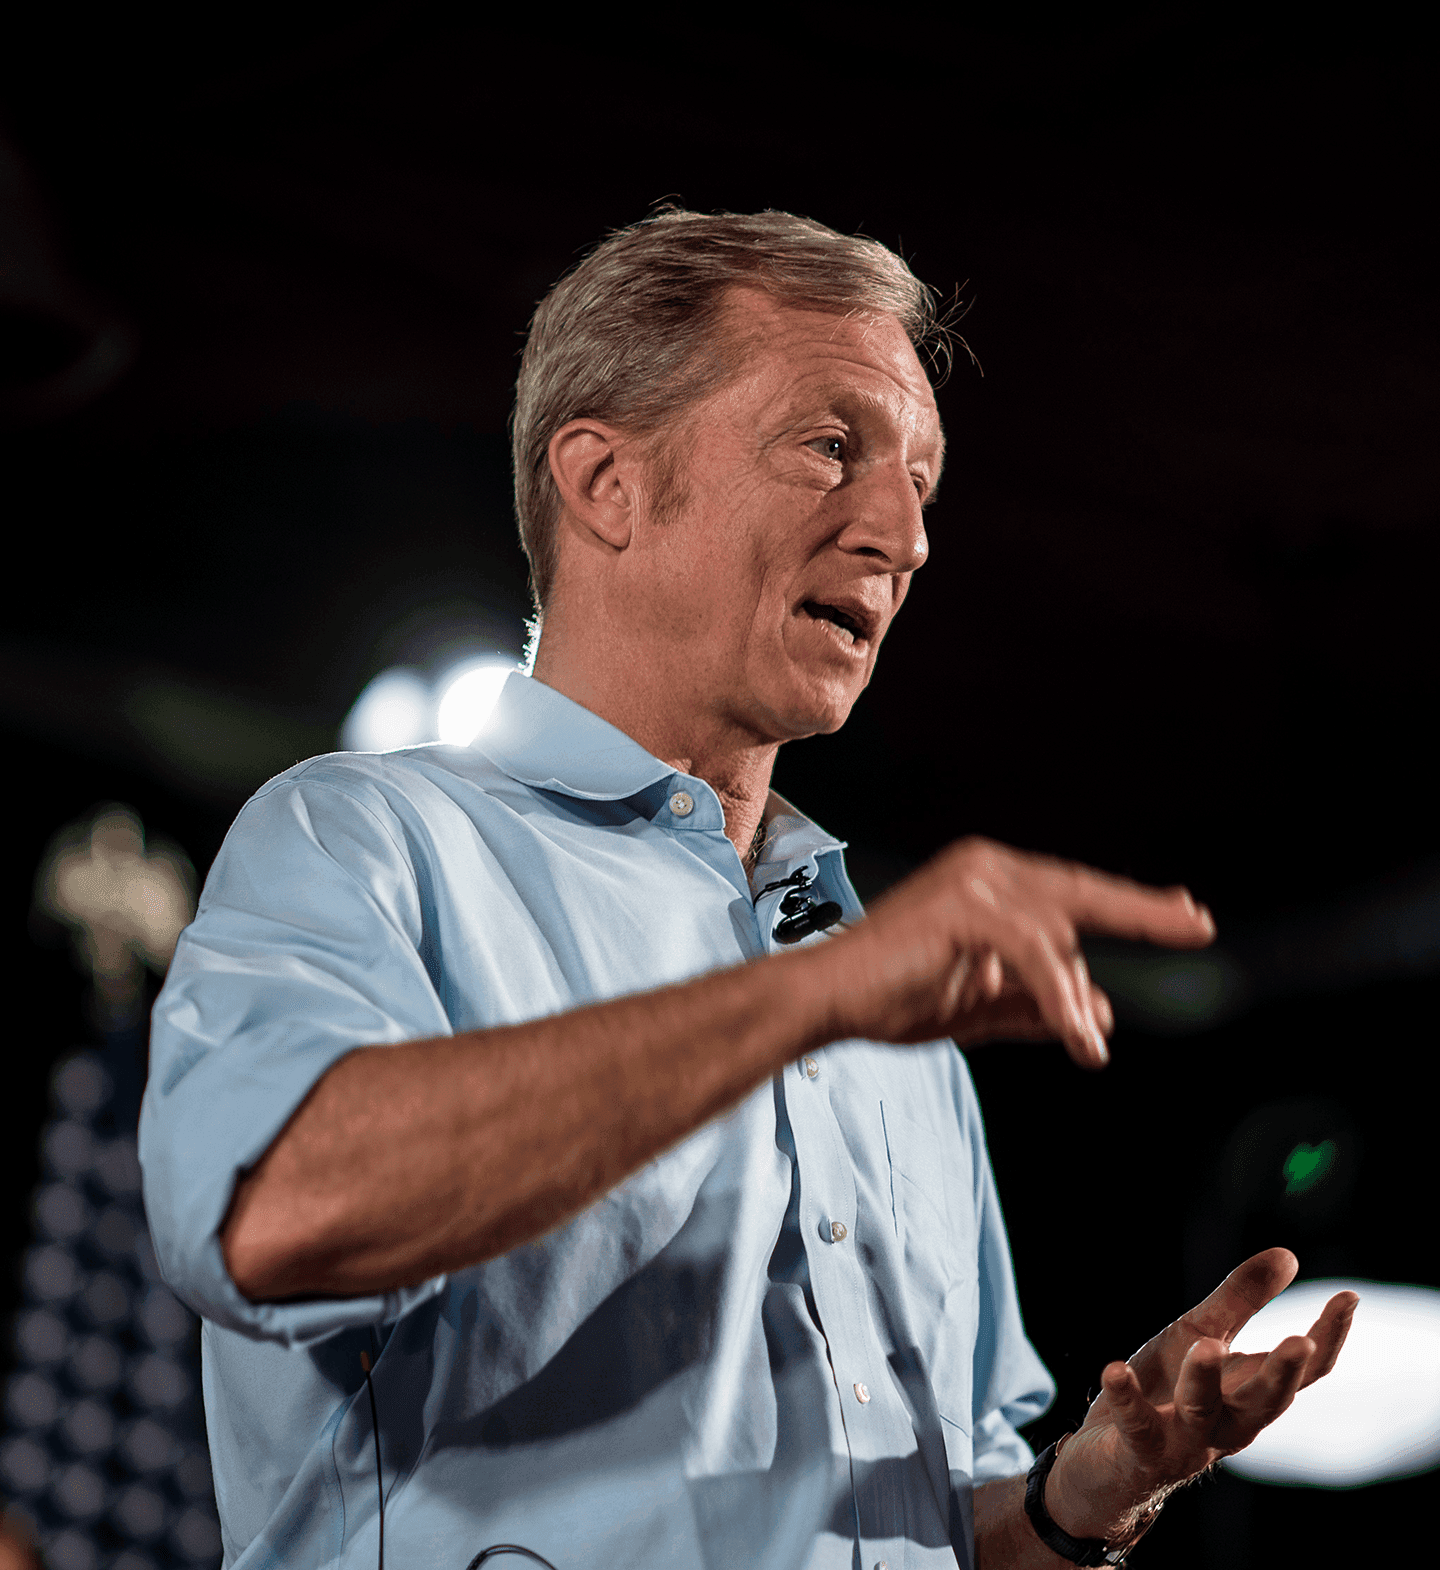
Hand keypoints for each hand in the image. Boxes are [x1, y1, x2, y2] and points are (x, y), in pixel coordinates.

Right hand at [822, 836, 1214, 1065]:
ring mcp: (973, 879)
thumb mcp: (985, 1007)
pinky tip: (1075, 1039)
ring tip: (1087, 1049)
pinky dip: (1058, 999)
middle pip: (1079, 893)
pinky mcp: (964, 906)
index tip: (1184, 911)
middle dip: (1141, 911)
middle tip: (1198, 923)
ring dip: (1075, 1001)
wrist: (829, 1002)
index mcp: (987, 880)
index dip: (1128, 904)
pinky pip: (1035, 956)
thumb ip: (1041, 1006)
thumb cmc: (895, 999)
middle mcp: (984, 866)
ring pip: (1057, 939)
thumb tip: (1107, 1014)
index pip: (1071, 891)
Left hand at [1043, 1248, 1358, 1544]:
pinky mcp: (1141, 1453)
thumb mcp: (1199, 1335)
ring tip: (1205, 1345)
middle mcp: (1229, 1423)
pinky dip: (1127, 1398)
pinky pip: (1137, 1426)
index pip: (1304, 1371)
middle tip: (1300, 1340)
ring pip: (1202, 1413)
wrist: (1110, 1466)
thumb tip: (1289, 1255)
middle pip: (1266, 1402)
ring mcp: (1187, 1442)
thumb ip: (1240, 1300)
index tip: (1348, 1296)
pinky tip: (1115, 1370)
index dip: (1329, 1336)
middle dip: (1283, 1374)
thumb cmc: (1165, 1392)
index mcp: (1249, 1392)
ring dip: (1205, 1380)